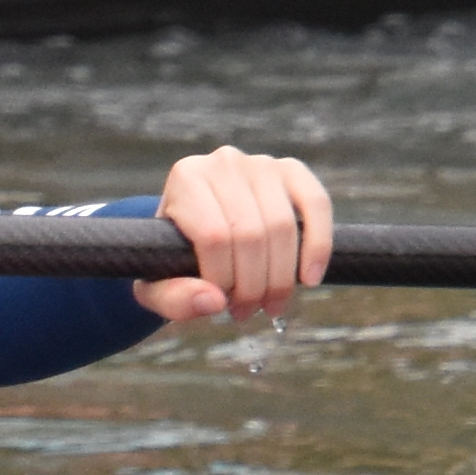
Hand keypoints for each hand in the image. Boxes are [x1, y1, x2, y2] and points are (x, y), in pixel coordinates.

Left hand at [138, 144, 333, 324]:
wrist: (196, 227)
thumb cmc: (173, 257)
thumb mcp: (157, 283)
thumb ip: (173, 297)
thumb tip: (214, 301)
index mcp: (186, 179)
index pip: (213, 236)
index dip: (224, 280)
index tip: (223, 305)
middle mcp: (223, 162)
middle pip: (250, 234)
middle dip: (254, 286)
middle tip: (249, 312)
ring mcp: (261, 163)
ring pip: (283, 226)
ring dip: (282, 277)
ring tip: (271, 304)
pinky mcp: (292, 171)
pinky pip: (316, 205)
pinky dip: (318, 246)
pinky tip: (310, 279)